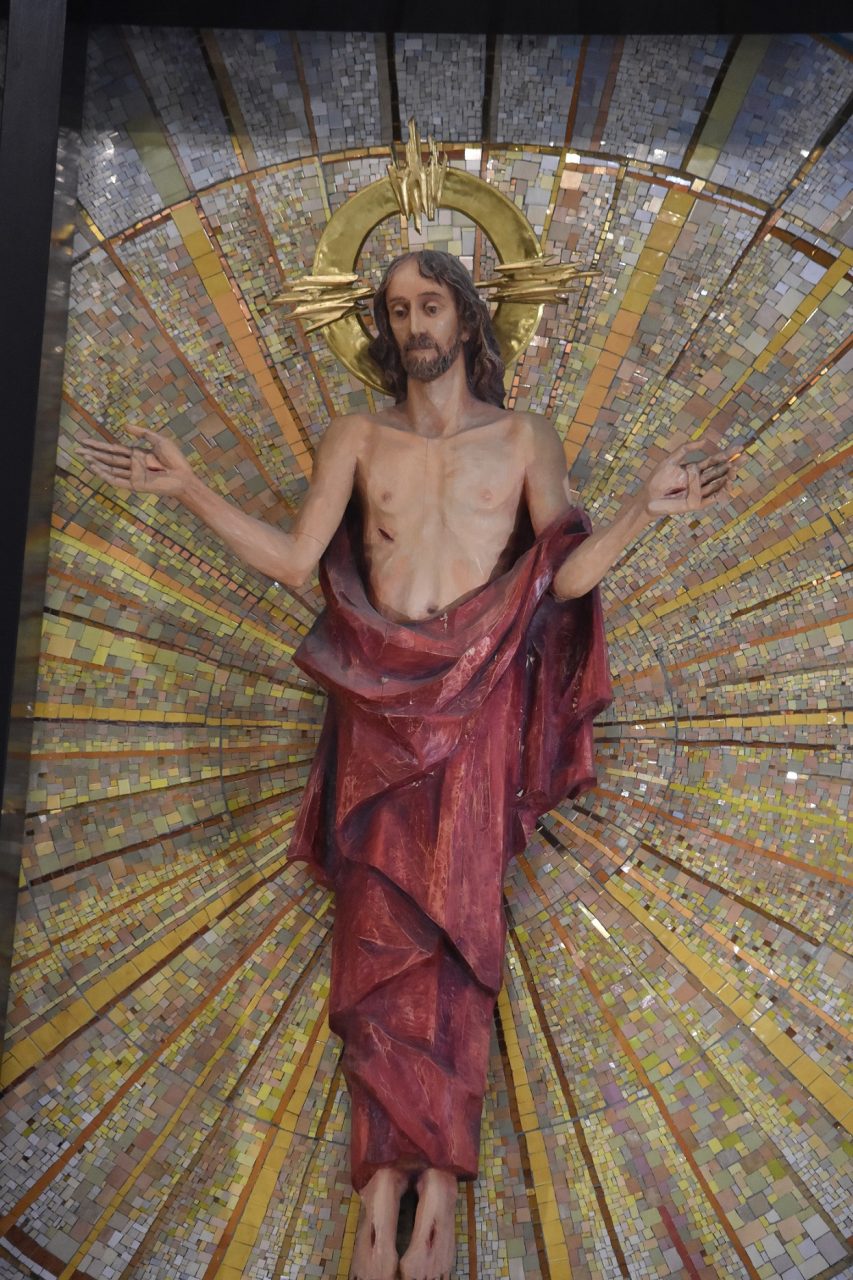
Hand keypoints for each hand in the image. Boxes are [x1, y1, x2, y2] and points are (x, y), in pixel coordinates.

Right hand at [78, 425, 194, 497]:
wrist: (183, 476)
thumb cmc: (174, 459)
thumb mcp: (158, 440)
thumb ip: (142, 433)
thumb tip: (125, 426)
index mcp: (136, 454)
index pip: (113, 449)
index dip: (99, 445)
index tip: (85, 441)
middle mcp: (132, 464)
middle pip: (108, 458)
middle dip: (92, 453)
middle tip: (76, 448)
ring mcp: (132, 475)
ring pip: (110, 469)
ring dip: (96, 463)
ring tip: (83, 456)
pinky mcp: (135, 485)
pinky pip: (116, 480)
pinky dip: (105, 474)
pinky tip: (95, 468)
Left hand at [641, 443, 732, 516]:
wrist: (648, 497)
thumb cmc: (657, 479)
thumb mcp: (671, 459)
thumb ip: (686, 449)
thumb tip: (705, 440)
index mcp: (695, 469)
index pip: (714, 461)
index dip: (726, 454)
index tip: (738, 448)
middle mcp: (699, 481)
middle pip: (719, 472)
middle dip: (732, 464)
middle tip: (744, 457)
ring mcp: (699, 492)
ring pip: (717, 484)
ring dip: (728, 477)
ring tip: (736, 469)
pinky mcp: (696, 503)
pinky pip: (710, 498)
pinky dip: (720, 492)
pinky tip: (728, 485)